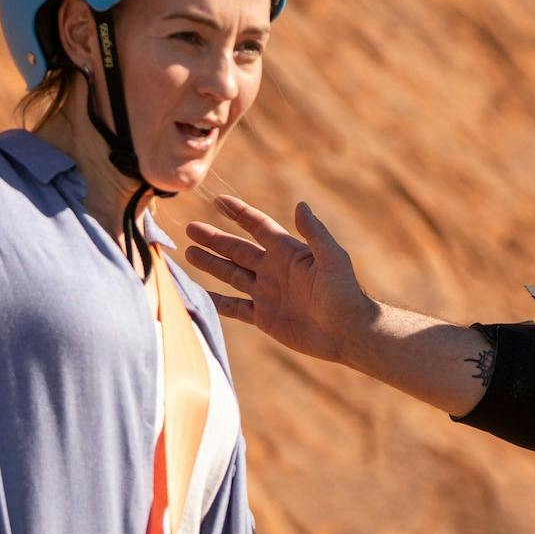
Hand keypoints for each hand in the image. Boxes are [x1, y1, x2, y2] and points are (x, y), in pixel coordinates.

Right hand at [185, 197, 380, 365]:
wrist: (347, 332)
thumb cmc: (344, 293)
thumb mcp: (332, 258)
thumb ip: (314, 233)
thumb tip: (300, 205)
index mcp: (288, 252)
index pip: (257, 226)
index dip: (238, 213)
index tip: (218, 201)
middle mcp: (274, 270)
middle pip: (237, 250)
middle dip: (214, 239)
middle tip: (190, 228)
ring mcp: (267, 294)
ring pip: (231, 275)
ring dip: (211, 264)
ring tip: (187, 253)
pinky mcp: (264, 317)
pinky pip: (234, 307)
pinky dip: (216, 300)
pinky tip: (199, 292)